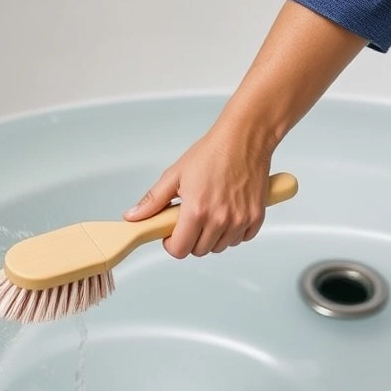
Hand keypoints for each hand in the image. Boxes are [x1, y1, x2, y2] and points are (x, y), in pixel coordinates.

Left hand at [123, 126, 274, 257]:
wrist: (244, 139)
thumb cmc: (212, 152)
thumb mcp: (175, 175)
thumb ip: (153, 200)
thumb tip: (134, 216)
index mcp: (197, 210)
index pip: (180, 250)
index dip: (172, 244)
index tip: (171, 235)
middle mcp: (220, 219)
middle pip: (199, 251)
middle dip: (191, 239)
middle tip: (190, 219)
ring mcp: (240, 220)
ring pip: (220, 247)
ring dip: (212, 237)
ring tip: (209, 213)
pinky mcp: (256, 218)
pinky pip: (241, 239)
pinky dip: (233, 232)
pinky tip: (227, 213)